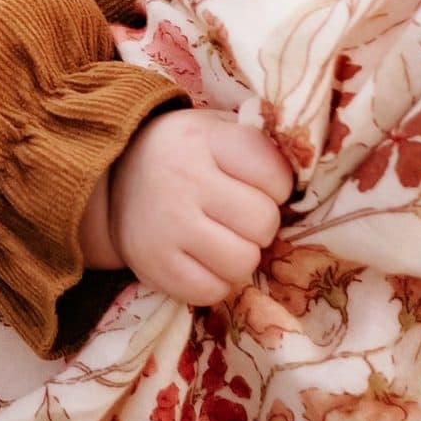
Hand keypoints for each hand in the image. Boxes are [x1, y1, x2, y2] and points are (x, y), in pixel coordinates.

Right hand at [80, 107, 294, 306]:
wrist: (111, 180)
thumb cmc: (183, 154)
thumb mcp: (215, 129)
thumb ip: (258, 142)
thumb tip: (309, 169)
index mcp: (205, 140)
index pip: (275, 174)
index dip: (276, 186)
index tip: (257, 184)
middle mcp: (184, 180)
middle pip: (263, 223)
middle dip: (260, 225)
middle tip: (240, 218)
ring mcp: (167, 226)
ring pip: (242, 262)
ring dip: (241, 257)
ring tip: (223, 240)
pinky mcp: (154, 265)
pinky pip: (211, 291)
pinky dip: (215, 283)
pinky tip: (203, 261)